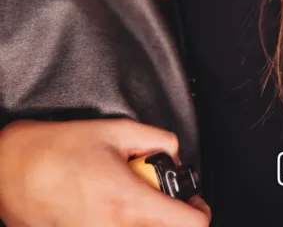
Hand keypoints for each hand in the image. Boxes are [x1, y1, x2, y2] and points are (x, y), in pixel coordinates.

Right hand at [0, 118, 210, 225]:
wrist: (13, 169)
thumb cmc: (59, 149)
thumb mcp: (117, 130)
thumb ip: (158, 139)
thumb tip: (175, 154)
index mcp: (129, 202)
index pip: (189, 225)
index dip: (198, 210)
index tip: (193, 200)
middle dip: (166, 210)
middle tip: (153, 187)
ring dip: (141, 215)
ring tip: (122, 190)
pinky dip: (119, 219)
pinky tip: (103, 200)